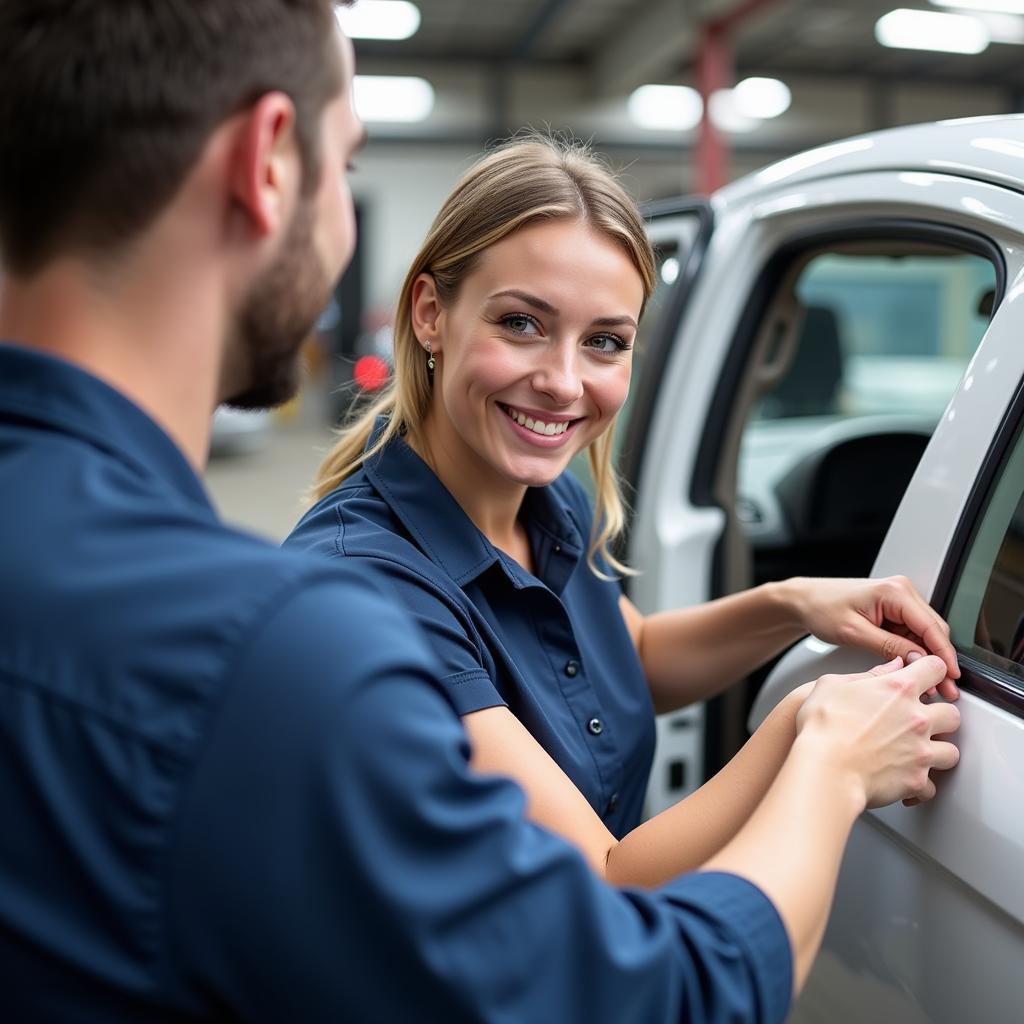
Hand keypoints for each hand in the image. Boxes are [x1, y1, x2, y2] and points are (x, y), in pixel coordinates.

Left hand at [785, 576, 959, 699]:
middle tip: (944, 688)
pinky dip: (915, 652)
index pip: (932, 626)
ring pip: (926, 634)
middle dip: (940, 660)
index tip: (951, 676)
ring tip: (930, 685)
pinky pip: (912, 633)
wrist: (805, 601)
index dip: (944, 654)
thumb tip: (918, 661)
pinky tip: (913, 671)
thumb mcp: (854, 632)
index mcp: (894, 592)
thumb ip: (889, 646)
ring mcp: (898, 600)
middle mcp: (901, 591)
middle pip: (934, 630)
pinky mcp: (893, 610)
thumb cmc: (821, 608)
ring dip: (928, 658)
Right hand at [796, 655, 960, 809]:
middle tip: (923, 721)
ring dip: (938, 752)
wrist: (824, 769)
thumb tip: (890, 668)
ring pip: (951, 752)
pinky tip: (907, 780)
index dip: (932, 670)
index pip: (935, 668)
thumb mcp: (833, 685)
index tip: (926, 677)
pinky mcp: (916, 780)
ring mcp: (921, 751)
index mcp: (898, 689)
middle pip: (953, 713)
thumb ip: (868, 674)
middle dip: (941, 717)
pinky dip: (921, 786)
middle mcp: (917, 719)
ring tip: (920, 753)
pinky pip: (932, 787)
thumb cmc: (823, 728)